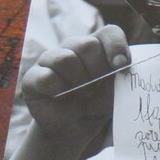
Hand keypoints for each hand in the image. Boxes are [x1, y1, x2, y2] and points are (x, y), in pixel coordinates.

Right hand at [21, 24, 129, 141]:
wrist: (75, 126)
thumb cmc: (98, 104)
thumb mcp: (116, 92)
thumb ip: (123, 79)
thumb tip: (127, 71)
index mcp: (97, 46)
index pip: (109, 33)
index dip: (116, 46)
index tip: (122, 65)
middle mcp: (73, 48)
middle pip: (87, 45)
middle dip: (98, 70)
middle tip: (98, 89)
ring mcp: (50, 60)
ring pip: (65, 58)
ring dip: (78, 82)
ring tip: (82, 96)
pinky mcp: (33, 77)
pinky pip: (46, 77)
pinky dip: (58, 90)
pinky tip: (62, 97)